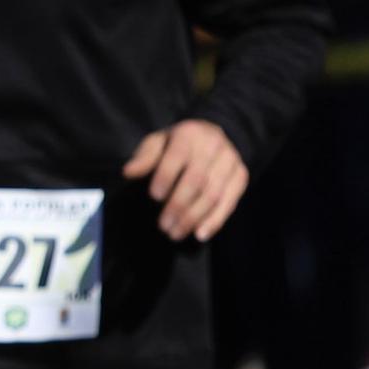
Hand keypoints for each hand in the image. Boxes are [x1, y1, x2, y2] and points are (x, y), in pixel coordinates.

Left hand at [123, 119, 246, 242]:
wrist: (213, 136)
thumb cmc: (176, 144)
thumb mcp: (157, 143)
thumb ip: (144, 157)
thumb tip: (128, 172)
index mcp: (189, 134)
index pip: (177, 157)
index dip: (166, 177)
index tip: (154, 197)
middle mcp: (214, 146)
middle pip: (197, 180)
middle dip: (179, 205)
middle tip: (163, 225)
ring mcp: (231, 162)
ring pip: (214, 194)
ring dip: (194, 217)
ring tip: (175, 233)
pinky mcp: (241, 176)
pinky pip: (230, 202)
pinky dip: (215, 220)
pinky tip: (200, 234)